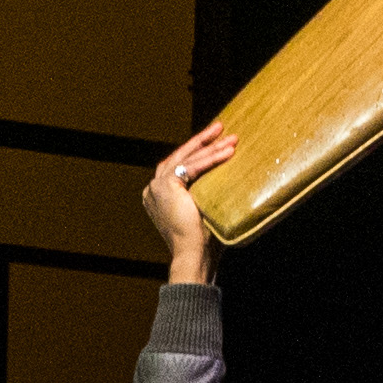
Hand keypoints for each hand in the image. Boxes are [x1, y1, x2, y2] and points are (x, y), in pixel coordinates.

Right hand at [143, 126, 232, 274]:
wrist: (193, 255)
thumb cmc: (203, 241)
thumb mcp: (203, 209)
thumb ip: (206, 191)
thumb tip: (229, 177)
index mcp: (159, 196)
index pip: (179, 166)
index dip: (198, 152)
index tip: (217, 141)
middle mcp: (153, 189)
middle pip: (181, 157)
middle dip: (203, 141)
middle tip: (221, 127)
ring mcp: (156, 186)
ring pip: (187, 159)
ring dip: (210, 147)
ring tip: (230, 137)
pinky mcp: (165, 186)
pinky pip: (191, 167)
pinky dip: (210, 159)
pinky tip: (227, 152)